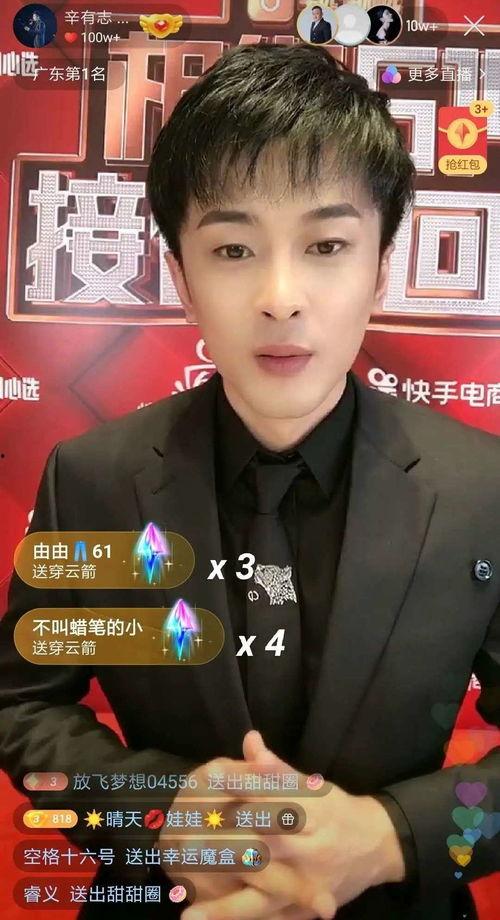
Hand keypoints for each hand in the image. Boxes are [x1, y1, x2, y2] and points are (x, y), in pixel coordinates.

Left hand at [181, 732, 405, 918]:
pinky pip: (259, 913)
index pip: (273, 795)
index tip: (210, 773)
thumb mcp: (313, 786)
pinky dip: (228, 914)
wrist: (378, 847)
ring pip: (259, 882)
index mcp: (314, 811)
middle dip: (226, 836)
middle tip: (186, 831)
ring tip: (182, 885)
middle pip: (264, 840)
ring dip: (221, 886)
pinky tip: (195, 916)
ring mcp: (303, 881)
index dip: (242, 784)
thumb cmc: (336, 810)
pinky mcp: (297, 905)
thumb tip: (250, 740)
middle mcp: (310, 848)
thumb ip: (277, 770)